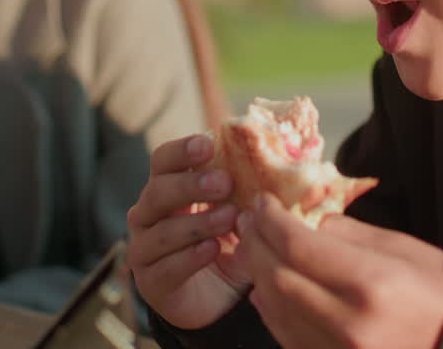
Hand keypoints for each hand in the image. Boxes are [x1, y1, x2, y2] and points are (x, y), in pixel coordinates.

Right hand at [126, 134, 251, 329]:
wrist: (219, 297)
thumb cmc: (229, 240)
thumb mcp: (243, 209)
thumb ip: (256, 181)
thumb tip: (298, 147)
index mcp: (167, 188)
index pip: (163, 161)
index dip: (182, 151)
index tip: (209, 145)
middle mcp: (148, 214)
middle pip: (158, 192)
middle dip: (191, 185)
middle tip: (225, 183)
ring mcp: (145, 249)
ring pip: (162, 231)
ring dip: (197, 223)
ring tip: (229, 218)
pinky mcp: (151, 282)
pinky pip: (166, 267)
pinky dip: (190, 257)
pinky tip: (212, 249)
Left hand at [236, 193, 442, 348]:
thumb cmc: (436, 288)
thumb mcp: (399, 247)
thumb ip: (346, 233)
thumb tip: (304, 222)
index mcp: (370, 282)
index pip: (299, 246)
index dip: (272, 221)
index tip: (263, 202)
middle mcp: (348, 321)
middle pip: (279, 278)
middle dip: (256, 245)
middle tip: (248, 221)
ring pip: (276, 310)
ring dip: (257, 276)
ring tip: (252, 248)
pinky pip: (287, 336)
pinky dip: (270, 308)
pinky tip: (265, 287)